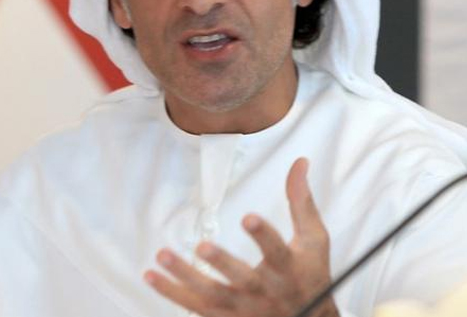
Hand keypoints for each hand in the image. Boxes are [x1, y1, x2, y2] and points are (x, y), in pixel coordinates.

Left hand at [144, 158, 338, 316]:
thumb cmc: (310, 274)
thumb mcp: (314, 238)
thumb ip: (301, 201)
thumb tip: (299, 163)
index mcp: (288, 268)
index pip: (277, 251)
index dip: (263, 236)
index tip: (249, 218)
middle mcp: (265, 291)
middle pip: (241, 279)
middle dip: (222, 263)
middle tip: (203, 247)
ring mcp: (244, 308)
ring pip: (211, 295)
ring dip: (184, 277)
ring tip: (163, 256)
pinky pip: (195, 307)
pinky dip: (172, 293)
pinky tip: (152, 276)